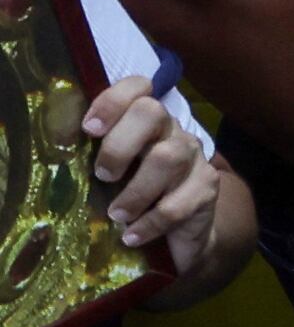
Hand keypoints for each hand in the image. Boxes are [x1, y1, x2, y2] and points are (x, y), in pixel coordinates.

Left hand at [81, 79, 216, 276]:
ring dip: (134, 191)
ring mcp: (194, 158)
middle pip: (152, 112)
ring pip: (167, 157)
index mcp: (146, 123)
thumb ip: (88, 157)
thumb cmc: (134, 200)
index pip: (138, 87)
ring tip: (116, 215)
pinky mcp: (207, 188)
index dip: (113, 100)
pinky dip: (149, 223)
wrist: (177, 239)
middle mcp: (173, 132)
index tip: (89, 130)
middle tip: (103, 176)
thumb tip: (53, 144)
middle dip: (119, 145)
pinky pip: (178, 203)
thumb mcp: (110, 175)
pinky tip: (132, 236)